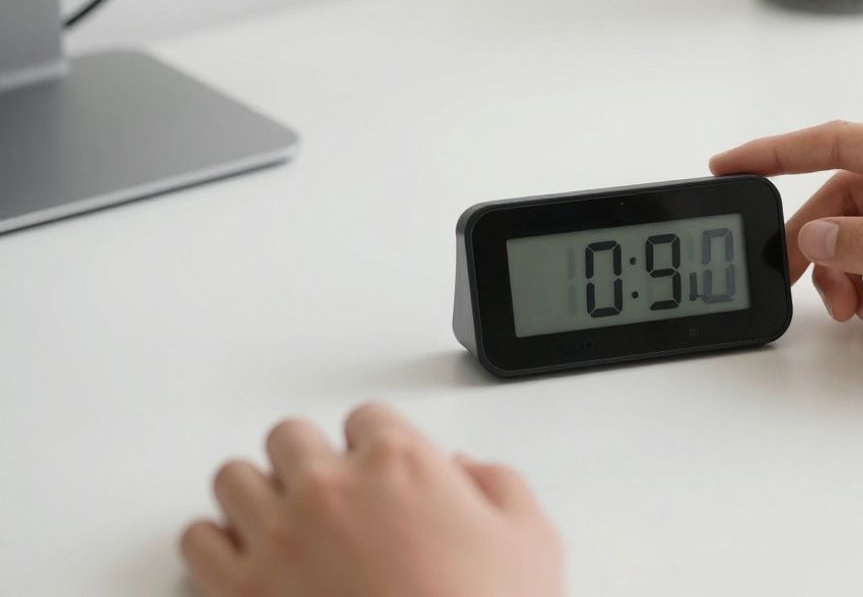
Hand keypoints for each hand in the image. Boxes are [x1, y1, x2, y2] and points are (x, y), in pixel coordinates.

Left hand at [180, 402, 563, 596]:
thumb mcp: (532, 540)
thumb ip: (499, 485)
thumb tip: (467, 471)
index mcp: (401, 462)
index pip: (369, 417)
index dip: (377, 446)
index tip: (382, 470)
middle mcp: (330, 487)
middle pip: (290, 436)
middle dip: (310, 461)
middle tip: (331, 494)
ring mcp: (278, 537)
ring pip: (233, 478)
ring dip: (257, 495)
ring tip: (282, 522)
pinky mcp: (239, 591)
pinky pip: (196, 541)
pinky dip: (215, 547)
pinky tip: (245, 562)